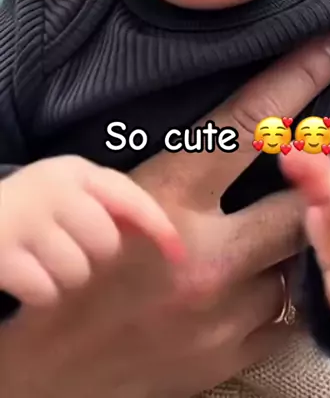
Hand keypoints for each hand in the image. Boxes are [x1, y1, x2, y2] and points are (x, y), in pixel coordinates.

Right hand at [0, 32, 329, 397]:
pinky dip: (277, 295)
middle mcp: (206, 257)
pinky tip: (256, 284)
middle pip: (303, 203)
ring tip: (270, 237)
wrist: (41, 366)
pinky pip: (286, 318)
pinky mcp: (229, 358)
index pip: (247, 124)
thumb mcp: (111, 194)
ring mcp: (223, 314)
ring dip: (292, 246)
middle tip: (325, 171)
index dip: (297, 79)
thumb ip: (176, 162)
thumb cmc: (75, 266)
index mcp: (167, 201)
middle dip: (320, 185)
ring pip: (298, 262)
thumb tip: (238, 127)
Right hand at [0, 157, 183, 305]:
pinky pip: (45, 291)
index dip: (158, 225)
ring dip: (65, 276)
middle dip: (94, 255)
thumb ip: (112, 204)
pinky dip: (40, 291)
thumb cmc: (37, 206)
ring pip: (77, 271)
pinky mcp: (2, 252)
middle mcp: (53, 188)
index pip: (129, 196)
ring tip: (45, 259)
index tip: (180, 254)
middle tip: (72, 246)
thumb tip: (164, 234)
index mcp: (76, 171)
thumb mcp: (72, 191)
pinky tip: (28, 273)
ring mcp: (25, 219)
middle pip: (106, 243)